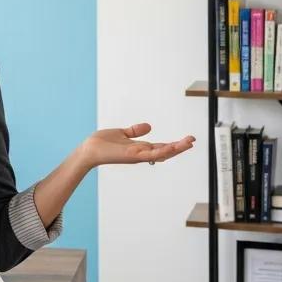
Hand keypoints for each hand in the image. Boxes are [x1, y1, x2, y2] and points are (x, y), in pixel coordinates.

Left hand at [81, 123, 195, 167]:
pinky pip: (150, 155)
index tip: (187, 140)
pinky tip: (172, 146)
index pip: (161, 147)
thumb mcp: (122, 133)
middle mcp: (141, 154)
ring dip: (176, 149)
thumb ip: (135, 131)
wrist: (89, 150)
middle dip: (180, 147)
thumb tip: (149, 126)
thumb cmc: (102, 143)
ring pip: (161, 153)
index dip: (175, 144)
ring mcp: (138, 156)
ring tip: (189, 143)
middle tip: (193, 141)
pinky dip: (162, 151)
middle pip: (165, 151)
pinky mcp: (132, 156)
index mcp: (140, 148)